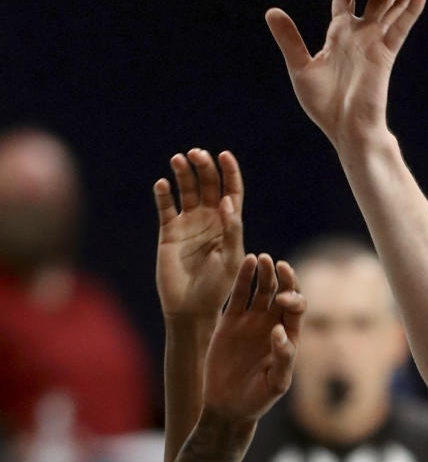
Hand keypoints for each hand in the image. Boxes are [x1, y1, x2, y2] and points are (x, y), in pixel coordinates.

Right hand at [155, 148, 245, 321]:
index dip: (229, 172)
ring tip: (179, 160)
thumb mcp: (231, 260)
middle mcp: (209, 219)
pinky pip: (166, 207)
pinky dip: (163, 194)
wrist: (190, 307)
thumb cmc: (217, 288)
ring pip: (186, 190)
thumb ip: (232, 231)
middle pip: (208, 185)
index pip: (231, 191)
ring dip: (183, 173)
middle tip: (197, 154)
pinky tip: (162, 184)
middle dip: (204, 167)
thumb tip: (227, 201)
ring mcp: (188, 224)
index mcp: (229, 224)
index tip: (224, 155)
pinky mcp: (169, 231)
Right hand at [201, 254, 304, 422]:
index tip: (284, 300)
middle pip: (283, 292)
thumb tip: (279, 331)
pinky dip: (243, 278)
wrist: (228, 406)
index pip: (298, 309)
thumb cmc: (258, 398)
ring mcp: (251, 320)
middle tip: (280, 266)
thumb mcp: (276, 383)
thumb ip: (283, 358)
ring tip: (262, 259)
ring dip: (265, 272)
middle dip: (285, 278)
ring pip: (262, 289)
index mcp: (289, 336)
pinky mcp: (230, 320)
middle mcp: (273, 323)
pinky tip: (247, 262)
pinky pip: (238, 294)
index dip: (294, 300)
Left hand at [265, 0, 427, 148]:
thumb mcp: (301, 67)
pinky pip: (401, 25)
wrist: (346, 130)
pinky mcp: (386, 52)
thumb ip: (290, 38)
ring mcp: (375, 41)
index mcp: (339, 34)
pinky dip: (412, 7)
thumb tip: (271, 11)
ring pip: (394, 5)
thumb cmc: (324, 105)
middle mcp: (360, 33)